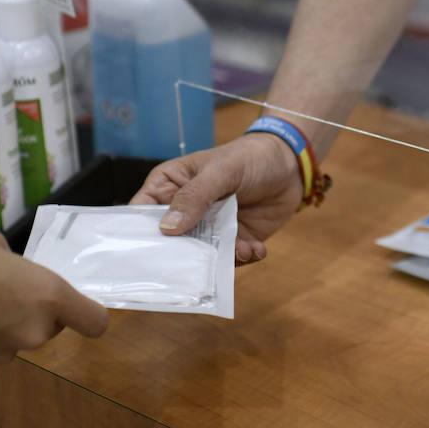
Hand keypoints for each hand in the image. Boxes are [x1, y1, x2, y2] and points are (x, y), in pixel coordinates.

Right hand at [0, 229, 106, 361]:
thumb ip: (15, 264)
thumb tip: (10, 272)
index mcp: (47, 297)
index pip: (94, 322)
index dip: (88, 311)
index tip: (75, 299)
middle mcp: (33, 331)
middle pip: (54, 325)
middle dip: (39, 306)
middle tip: (11, 281)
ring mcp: (2, 350)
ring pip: (23, 332)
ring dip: (11, 317)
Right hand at [132, 133, 304, 263]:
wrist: (290, 164)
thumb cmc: (248, 156)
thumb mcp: (220, 170)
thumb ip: (195, 196)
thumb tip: (167, 228)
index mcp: (168, 187)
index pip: (141, 214)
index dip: (138, 235)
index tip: (141, 258)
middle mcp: (184, 211)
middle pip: (169, 244)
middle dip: (182, 259)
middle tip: (195, 271)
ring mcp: (208, 228)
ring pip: (201, 257)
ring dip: (220, 260)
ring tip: (242, 250)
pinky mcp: (233, 241)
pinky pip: (231, 260)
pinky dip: (243, 258)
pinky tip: (256, 248)